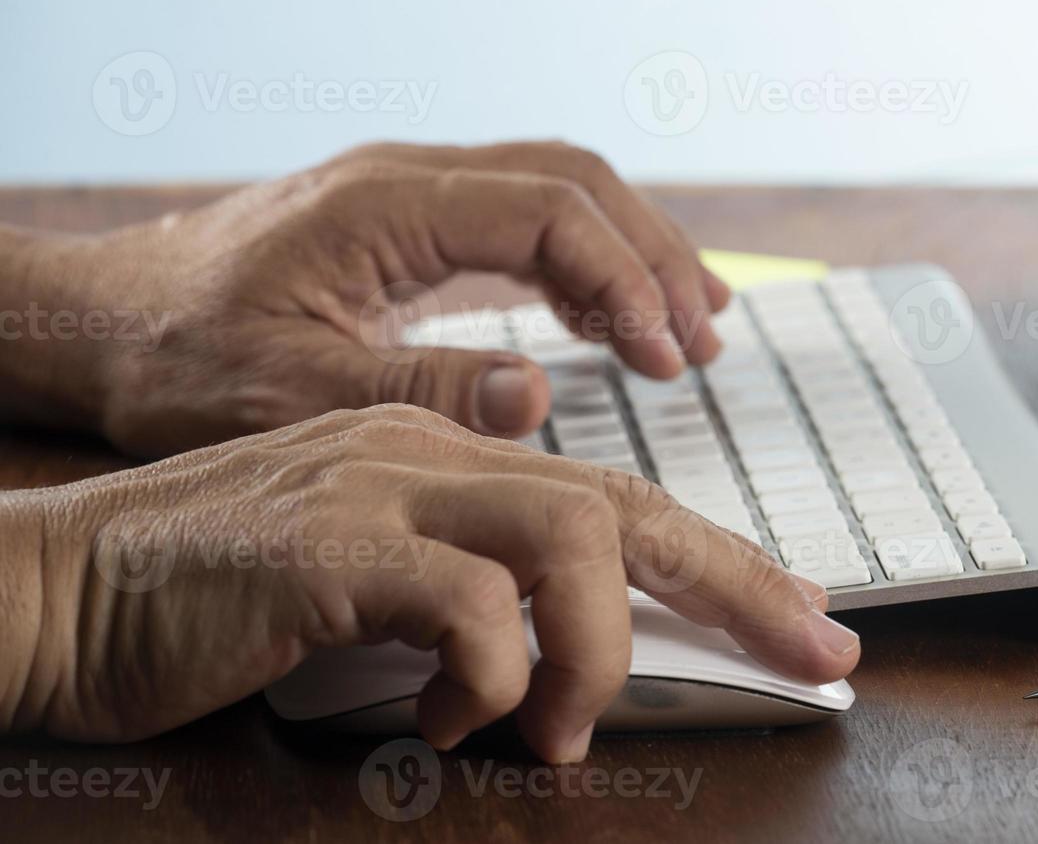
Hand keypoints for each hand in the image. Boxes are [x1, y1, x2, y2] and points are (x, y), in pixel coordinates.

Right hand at [0, 406, 859, 760]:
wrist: (50, 585)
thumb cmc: (210, 600)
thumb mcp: (367, 587)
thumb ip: (462, 595)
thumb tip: (558, 659)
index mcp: (445, 455)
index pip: (617, 498)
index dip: (723, 559)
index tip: (799, 617)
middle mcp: (428, 451)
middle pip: (627, 502)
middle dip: (740, 582)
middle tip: (818, 651)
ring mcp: (379, 486)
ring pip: (570, 536)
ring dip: (596, 649)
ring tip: (559, 729)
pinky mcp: (326, 545)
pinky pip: (466, 605)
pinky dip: (487, 678)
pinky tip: (444, 719)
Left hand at [15, 141, 729, 456]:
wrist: (107, 321)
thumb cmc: (181, 358)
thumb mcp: (292, 392)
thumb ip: (420, 386)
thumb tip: (539, 391)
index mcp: (388, 204)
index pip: (552, 210)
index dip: (626, 280)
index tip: (669, 359)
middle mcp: (411, 178)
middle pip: (576, 182)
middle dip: (654, 257)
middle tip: (706, 339)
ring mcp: (414, 193)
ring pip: (561, 191)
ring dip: (634, 253)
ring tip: (691, 329)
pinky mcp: (411, 223)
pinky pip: (525, 219)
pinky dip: (586, 264)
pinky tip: (612, 320)